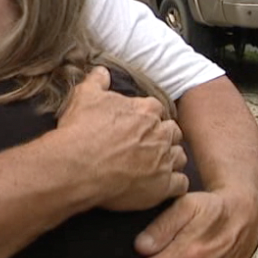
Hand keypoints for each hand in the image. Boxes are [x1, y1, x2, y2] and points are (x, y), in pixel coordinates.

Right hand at [57, 67, 187, 211]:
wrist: (76, 167)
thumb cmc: (80, 131)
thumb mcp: (84, 96)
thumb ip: (97, 81)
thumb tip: (102, 72)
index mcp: (146, 110)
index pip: (157, 109)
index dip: (148, 117)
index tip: (138, 125)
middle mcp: (160, 133)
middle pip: (173, 132)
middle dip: (163, 137)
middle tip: (146, 146)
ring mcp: (163, 160)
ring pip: (180, 157)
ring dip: (170, 160)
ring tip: (155, 166)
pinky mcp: (163, 185)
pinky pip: (181, 184)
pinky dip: (174, 184)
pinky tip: (161, 185)